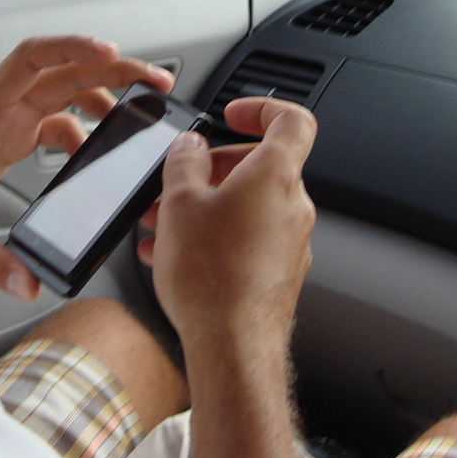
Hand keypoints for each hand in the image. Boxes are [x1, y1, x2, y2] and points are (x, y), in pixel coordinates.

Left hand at [0, 35, 172, 299]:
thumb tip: (28, 282)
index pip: (30, 60)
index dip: (71, 47)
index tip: (108, 52)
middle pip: (62, 71)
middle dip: (110, 70)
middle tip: (152, 81)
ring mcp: (4, 122)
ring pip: (62, 92)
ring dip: (100, 97)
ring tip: (135, 114)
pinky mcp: (7, 139)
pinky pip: (54, 122)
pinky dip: (79, 132)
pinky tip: (89, 156)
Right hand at [138, 97, 316, 348]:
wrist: (233, 349)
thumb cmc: (213, 279)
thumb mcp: (180, 203)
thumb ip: (184, 163)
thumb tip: (189, 147)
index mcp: (276, 176)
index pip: (292, 120)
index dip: (262, 108)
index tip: (232, 113)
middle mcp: (292, 207)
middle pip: (260, 166)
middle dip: (214, 168)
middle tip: (178, 179)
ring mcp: (289, 243)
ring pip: (248, 206)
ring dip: (207, 205)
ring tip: (164, 222)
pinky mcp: (279, 274)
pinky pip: (247, 239)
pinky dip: (215, 236)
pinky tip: (176, 254)